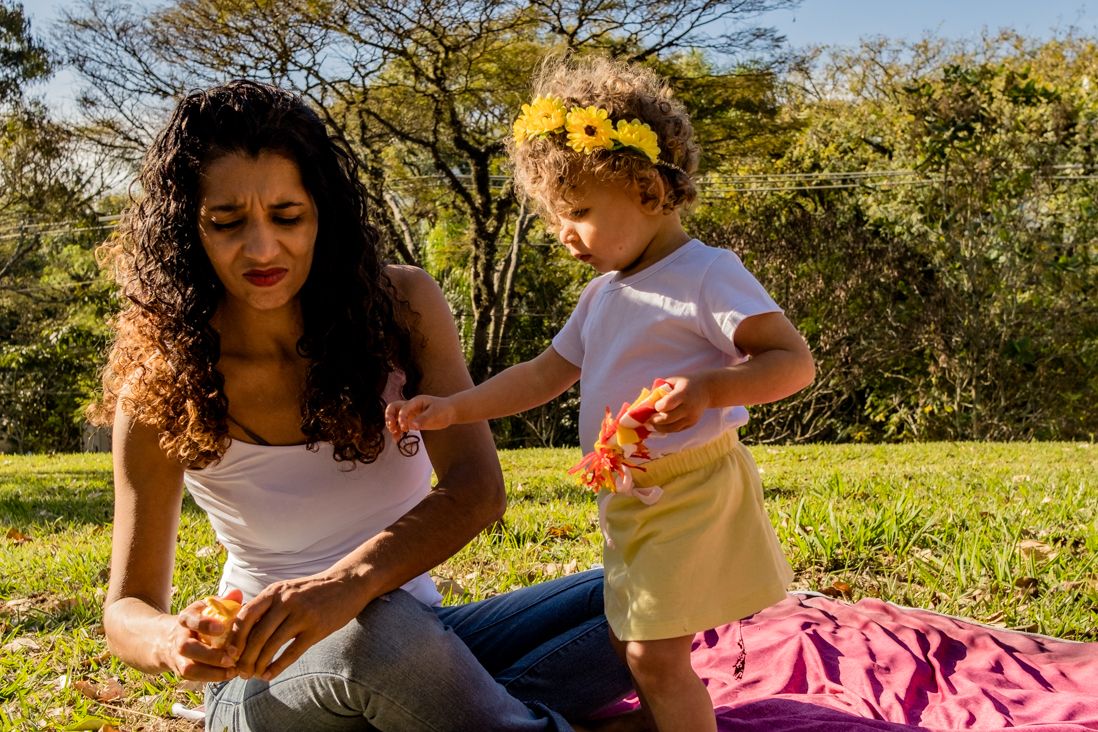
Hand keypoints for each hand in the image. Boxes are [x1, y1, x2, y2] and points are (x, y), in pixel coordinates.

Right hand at [167, 588, 243, 680]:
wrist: (167, 638)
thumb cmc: (197, 619)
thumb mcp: (206, 607)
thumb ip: (223, 601)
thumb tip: (237, 593)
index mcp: (185, 619)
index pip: (191, 620)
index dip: (204, 624)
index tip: (222, 628)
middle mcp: (178, 638)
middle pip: (187, 648)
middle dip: (210, 655)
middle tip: (232, 657)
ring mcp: (178, 657)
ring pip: (188, 668)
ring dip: (212, 672)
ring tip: (233, 671)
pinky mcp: (181, 671)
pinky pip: (194, 678)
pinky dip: (211, 678)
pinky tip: (229, 674)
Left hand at [230, 572, 366, 680]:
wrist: (347, 584)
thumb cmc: (313, 591)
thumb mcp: (287, 590)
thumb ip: (267, 605)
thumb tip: (240, 629)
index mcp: (275, 591)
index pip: (245, 616)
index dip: (234, 638)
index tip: (228, 654)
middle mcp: (286, 602)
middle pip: (257, 635)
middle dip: (244, 658)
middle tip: (239, 672)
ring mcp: (302, 615)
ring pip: (272, 645)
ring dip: (259, 664)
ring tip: (253, 675)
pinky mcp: (316, 629)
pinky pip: (292, 652)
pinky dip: (277, 666)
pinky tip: (269, 674)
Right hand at [384, 395, 455, 437]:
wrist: (450, 412)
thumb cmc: (443, 410)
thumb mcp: (435, 414)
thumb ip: (423, 419)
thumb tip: (412, 426)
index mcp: (416, 402)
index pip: (403, 408)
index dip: (401, 417)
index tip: (405, 427)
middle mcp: (410, 407)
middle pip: (393, 408)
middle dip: (389, 416)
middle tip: (392, 426)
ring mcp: (410, 414)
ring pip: (395, 418)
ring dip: (392, 426)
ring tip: (394, 435)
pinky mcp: (412, 422)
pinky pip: (401, 426)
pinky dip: (398, 432)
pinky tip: (397, 439)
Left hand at [648, 375, 709, 432]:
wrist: (707, 390)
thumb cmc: (686, 383)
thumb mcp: (674, 380)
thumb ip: (660, 389)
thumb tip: (645, 400)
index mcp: (684, 393)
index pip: (669, 403)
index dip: (659, 406)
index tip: (654, 406)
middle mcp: (689, 407)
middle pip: (668, 418)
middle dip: (655, 420)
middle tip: (647, 419)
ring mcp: (691, 417)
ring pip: (671, 428)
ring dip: (658, 428)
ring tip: (650, 424)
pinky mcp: (691, 423)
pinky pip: (676, 429)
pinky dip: (666, 429)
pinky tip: (659, 426)